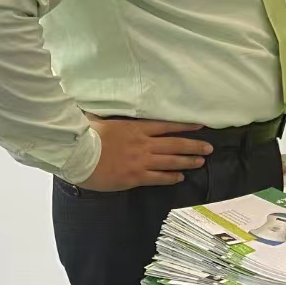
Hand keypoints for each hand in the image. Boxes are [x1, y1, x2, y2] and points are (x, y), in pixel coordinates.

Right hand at [78, 116, 212, 191]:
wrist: (76, 155)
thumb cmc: (85, 135)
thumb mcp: (98, 118)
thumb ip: (107, 114)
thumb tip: (102, 107)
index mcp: (136, 128)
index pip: (166, 126)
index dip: (185, 126)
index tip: (200, 126)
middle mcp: (143, 144)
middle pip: (174, 144)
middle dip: (193, 146)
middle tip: (209, 148)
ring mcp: (140, 161)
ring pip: (170, 161)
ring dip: (187, 161)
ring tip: (201, 161)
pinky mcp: (134, 177)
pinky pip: (157, 178)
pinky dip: (170, 177)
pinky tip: (180, 177)